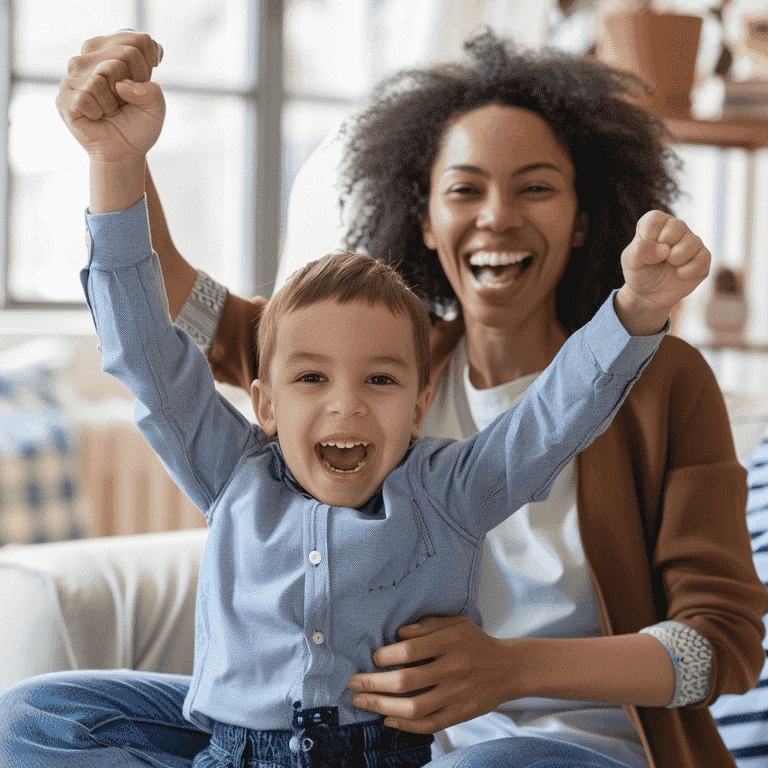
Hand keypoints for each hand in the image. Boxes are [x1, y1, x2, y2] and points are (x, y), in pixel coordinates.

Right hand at [56, 32, 164, 163]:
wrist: (124, 153)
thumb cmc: (138, 126)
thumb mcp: (156, 107)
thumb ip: (151, 91)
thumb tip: (119, 85)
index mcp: (111, 53)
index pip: (137, 42)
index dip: (145, 70)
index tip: (140, 88)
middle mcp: (89, 60)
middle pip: (120, 58)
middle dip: (130, 88)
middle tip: (123, 103)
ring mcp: (73, 78)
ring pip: (102, 77)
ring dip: (113, 103)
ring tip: (109, 110)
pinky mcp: (63, 97)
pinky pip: (86, 96)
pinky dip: (98, 112)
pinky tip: (96, 117)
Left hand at [348, 616, 515, 733]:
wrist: (509, 668)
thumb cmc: (475, 642)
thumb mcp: (455, 622)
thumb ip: (426, 625)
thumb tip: (397, 634)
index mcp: (451, 641)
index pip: (410, 651)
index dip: (386, 657)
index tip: (373, 658)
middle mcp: (454, 668)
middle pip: (407, 681)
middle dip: (374, 683)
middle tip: (353, 682)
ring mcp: (458, 694)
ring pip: (415, 707)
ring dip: (383, 706)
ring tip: (362, 701)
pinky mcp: (462, 713)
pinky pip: (430, 725)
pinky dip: (405, 725)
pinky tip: (387, 719)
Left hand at [616, 210, 709, 332]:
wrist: (649, 295)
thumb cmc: (639, 272)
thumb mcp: (630, 261)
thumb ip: (640, 250)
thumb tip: (664, 250)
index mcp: (655, 224)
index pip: (655, 219)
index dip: (649, 238)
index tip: (644, 251)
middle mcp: (676, 229)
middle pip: (678, 226)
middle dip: (666, 246)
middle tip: (659, 258)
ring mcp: (691, 243)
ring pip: (693, 241)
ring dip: (677, 258)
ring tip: (670, 265)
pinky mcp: (703, 258)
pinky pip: (703, 258)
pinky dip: (688, 271)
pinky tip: (679, 275)